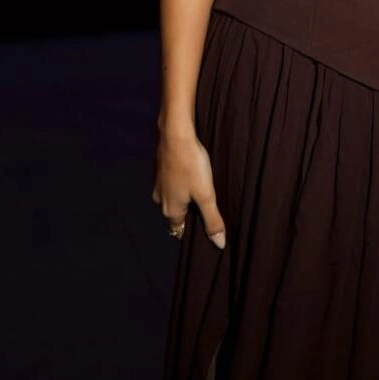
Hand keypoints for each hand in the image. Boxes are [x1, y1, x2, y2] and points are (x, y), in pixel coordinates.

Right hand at [152, 128, 225, 249]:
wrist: (175, 134)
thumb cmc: (191, 165)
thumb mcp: (206, 195)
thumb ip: (212, 219)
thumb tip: (219, 245)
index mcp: (171, 210)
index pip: (178, 229)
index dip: (189, 231)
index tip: (199, 233)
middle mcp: (161, 199)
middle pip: (174, 214)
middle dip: (187, 215)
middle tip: (203, 212)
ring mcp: (159, 183)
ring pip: (171, 198)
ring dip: (183, 198)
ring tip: (198, 194)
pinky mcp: (161, 169)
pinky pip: (171, 184)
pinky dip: (179, 184)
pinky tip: (189, 177)